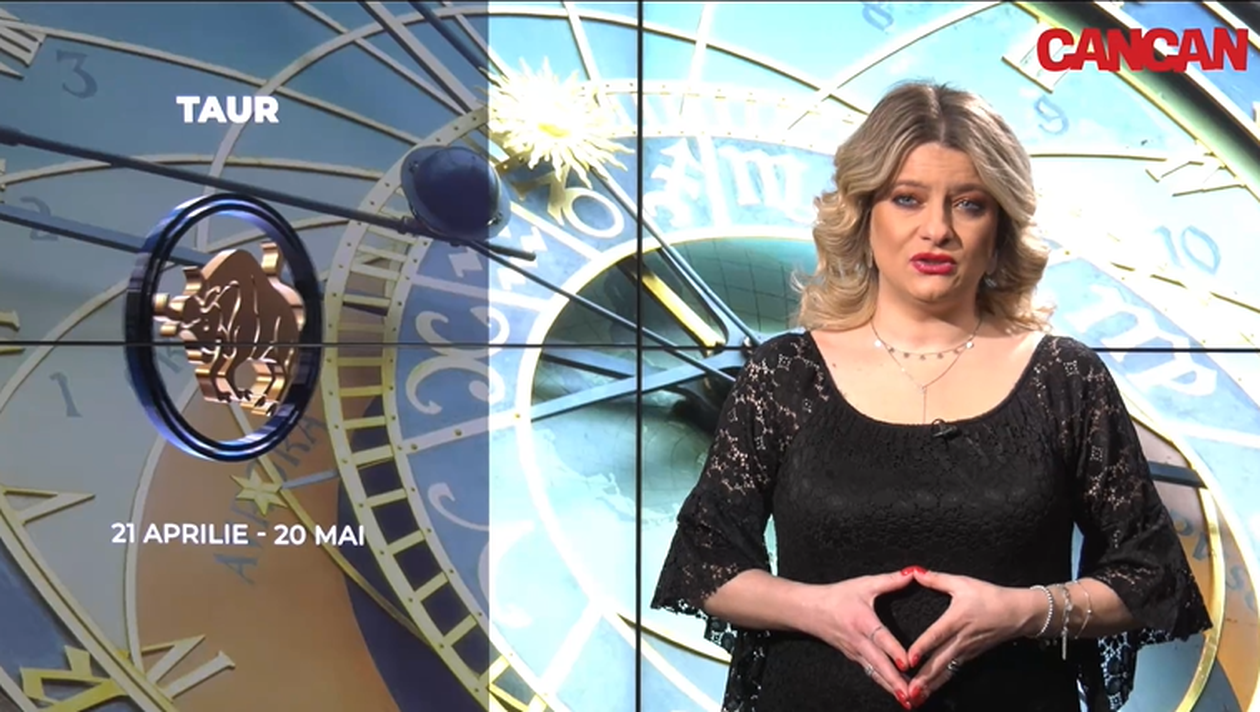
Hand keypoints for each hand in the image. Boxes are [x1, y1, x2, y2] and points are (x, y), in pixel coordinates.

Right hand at [803, 568, 918, 707]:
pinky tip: (895, 693)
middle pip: (879, 663)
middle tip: (909, 695)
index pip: (880, 638)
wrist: (809, 610)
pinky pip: (871, 673)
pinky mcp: (854, 658)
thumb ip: (891, 580)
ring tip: (907, 702)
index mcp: (863, 621)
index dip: (893, 651)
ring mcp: (856, 653)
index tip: (907, 663)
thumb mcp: (864, 584)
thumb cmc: (838, 596)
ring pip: (875, 673)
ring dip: (890, 687)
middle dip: (894, 681)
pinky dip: (883, 684)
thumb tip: (915, 572)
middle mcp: (859, 640)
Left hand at [903, 569, 1038, 706]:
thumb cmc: (990, 596)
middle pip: (940, 660)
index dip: (923, 646)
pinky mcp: (970, 656)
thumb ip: (936, 579)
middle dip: (924, 677)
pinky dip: (940, 682)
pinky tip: (929, 691)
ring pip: (946, 670)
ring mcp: (966, 650)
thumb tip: (914, 572)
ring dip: (930, 684)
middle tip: (909, 690)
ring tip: (915, 697)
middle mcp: (961, 639)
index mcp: (957, 619)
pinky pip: (953, 671)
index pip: (937, 635)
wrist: (1018, 613)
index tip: (909, 659)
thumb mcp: (963, 583)